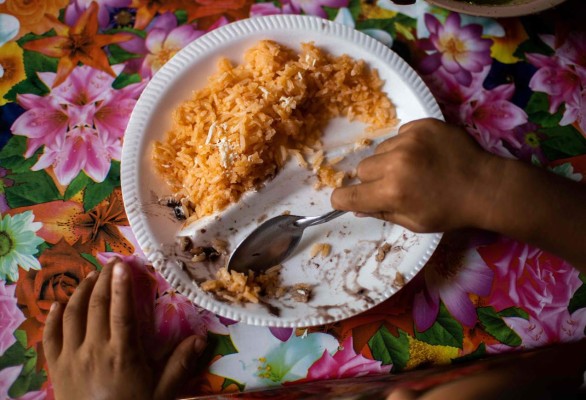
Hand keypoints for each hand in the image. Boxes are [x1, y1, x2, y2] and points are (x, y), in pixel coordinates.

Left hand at [43, 259, 206, 399]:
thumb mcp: (162, 392)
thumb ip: (180, 364)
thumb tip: (202, 338)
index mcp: (122, 353)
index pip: (121, 312)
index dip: (121, 286)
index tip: (123, 265)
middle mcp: (94, 350)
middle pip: (97, 306)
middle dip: (103, 280)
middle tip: (111, 264)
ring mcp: (71, 357)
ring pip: (72, 315)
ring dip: (81, 292)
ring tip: (90, 277)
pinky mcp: (56, 366)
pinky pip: (50, 336)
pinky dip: (53, 317)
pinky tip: (59, 304)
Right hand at [331, 118, 498, 232]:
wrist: (487, 186)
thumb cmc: (451, 211)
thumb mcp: (415, 222)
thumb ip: (382, 213)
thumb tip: (357, 207)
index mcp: (393, 192)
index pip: (349, 195)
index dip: (342, 199)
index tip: (343, 200)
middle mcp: (396, 163)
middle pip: (362, 169)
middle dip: (372, 180)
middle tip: (394, 185)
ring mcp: (410, 140)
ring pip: (380, 150)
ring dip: (389, 161)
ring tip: (413, 168)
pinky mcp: (422, 125)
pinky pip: (399, 134)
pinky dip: (406, 145)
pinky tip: (425, 155)